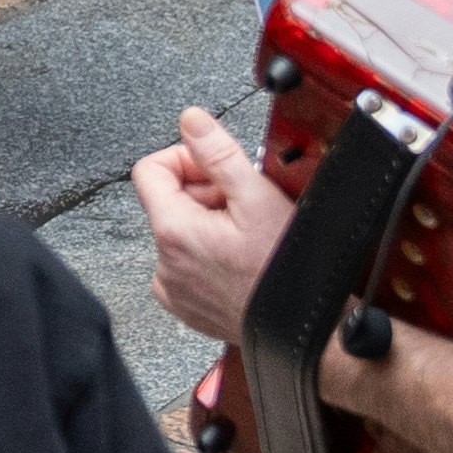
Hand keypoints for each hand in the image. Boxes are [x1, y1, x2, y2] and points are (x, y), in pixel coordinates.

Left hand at [137, 109, 297, 342]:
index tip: (214, 167)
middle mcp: (165, 265)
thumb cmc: (288, 272)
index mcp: (174, 233)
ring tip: (248, 233)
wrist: (303, 331)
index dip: (183, 158)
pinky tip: (241, 257)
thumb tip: (192, 121)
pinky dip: (209, 254)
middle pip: (168, 201)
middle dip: (205, 192)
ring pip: (179, 232)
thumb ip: (218, 153)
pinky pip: (186, 264)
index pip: (149, 169)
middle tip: (244, 202)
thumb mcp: (258, 198)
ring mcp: (174, 289)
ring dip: (209, 223)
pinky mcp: (187, 306)